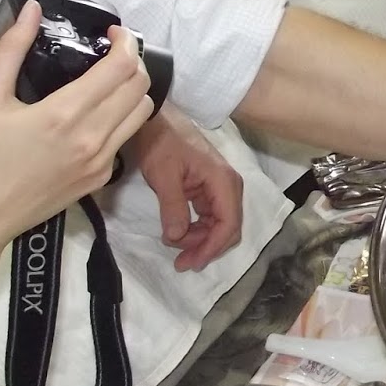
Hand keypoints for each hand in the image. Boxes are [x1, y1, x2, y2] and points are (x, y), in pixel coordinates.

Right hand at [0, 0, 153, 250]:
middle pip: (141, 87)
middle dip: (133, 61)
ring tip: (108, 81)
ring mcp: (102, 161)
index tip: (112, 32)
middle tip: (111, 53)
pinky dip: (121, 119)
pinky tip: (96, 115)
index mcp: (67, 113)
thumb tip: (33, 9)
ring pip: (142, 114)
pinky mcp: (101, 179)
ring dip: (133, 90)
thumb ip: (12, 49)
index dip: (126, 41)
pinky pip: (125, 139)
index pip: (122, 66)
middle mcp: (94, 137)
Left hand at [126, 107, 243, 271]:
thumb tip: (176, 237)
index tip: (190, 262)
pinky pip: (209, 217)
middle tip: (181, 263)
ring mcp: (220, 188)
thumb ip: (173, 207)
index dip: (212, 247)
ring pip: (219, 225)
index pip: (228, 223)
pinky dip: (196, 230)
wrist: (157, 122)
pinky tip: (178, 234)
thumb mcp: (164, 176)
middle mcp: (228, 186)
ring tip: (174, 248)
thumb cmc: (162, 145)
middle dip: (207, 248)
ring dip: (200, 241)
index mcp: (223, 181)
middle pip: (228, 227)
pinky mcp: (209, 189)